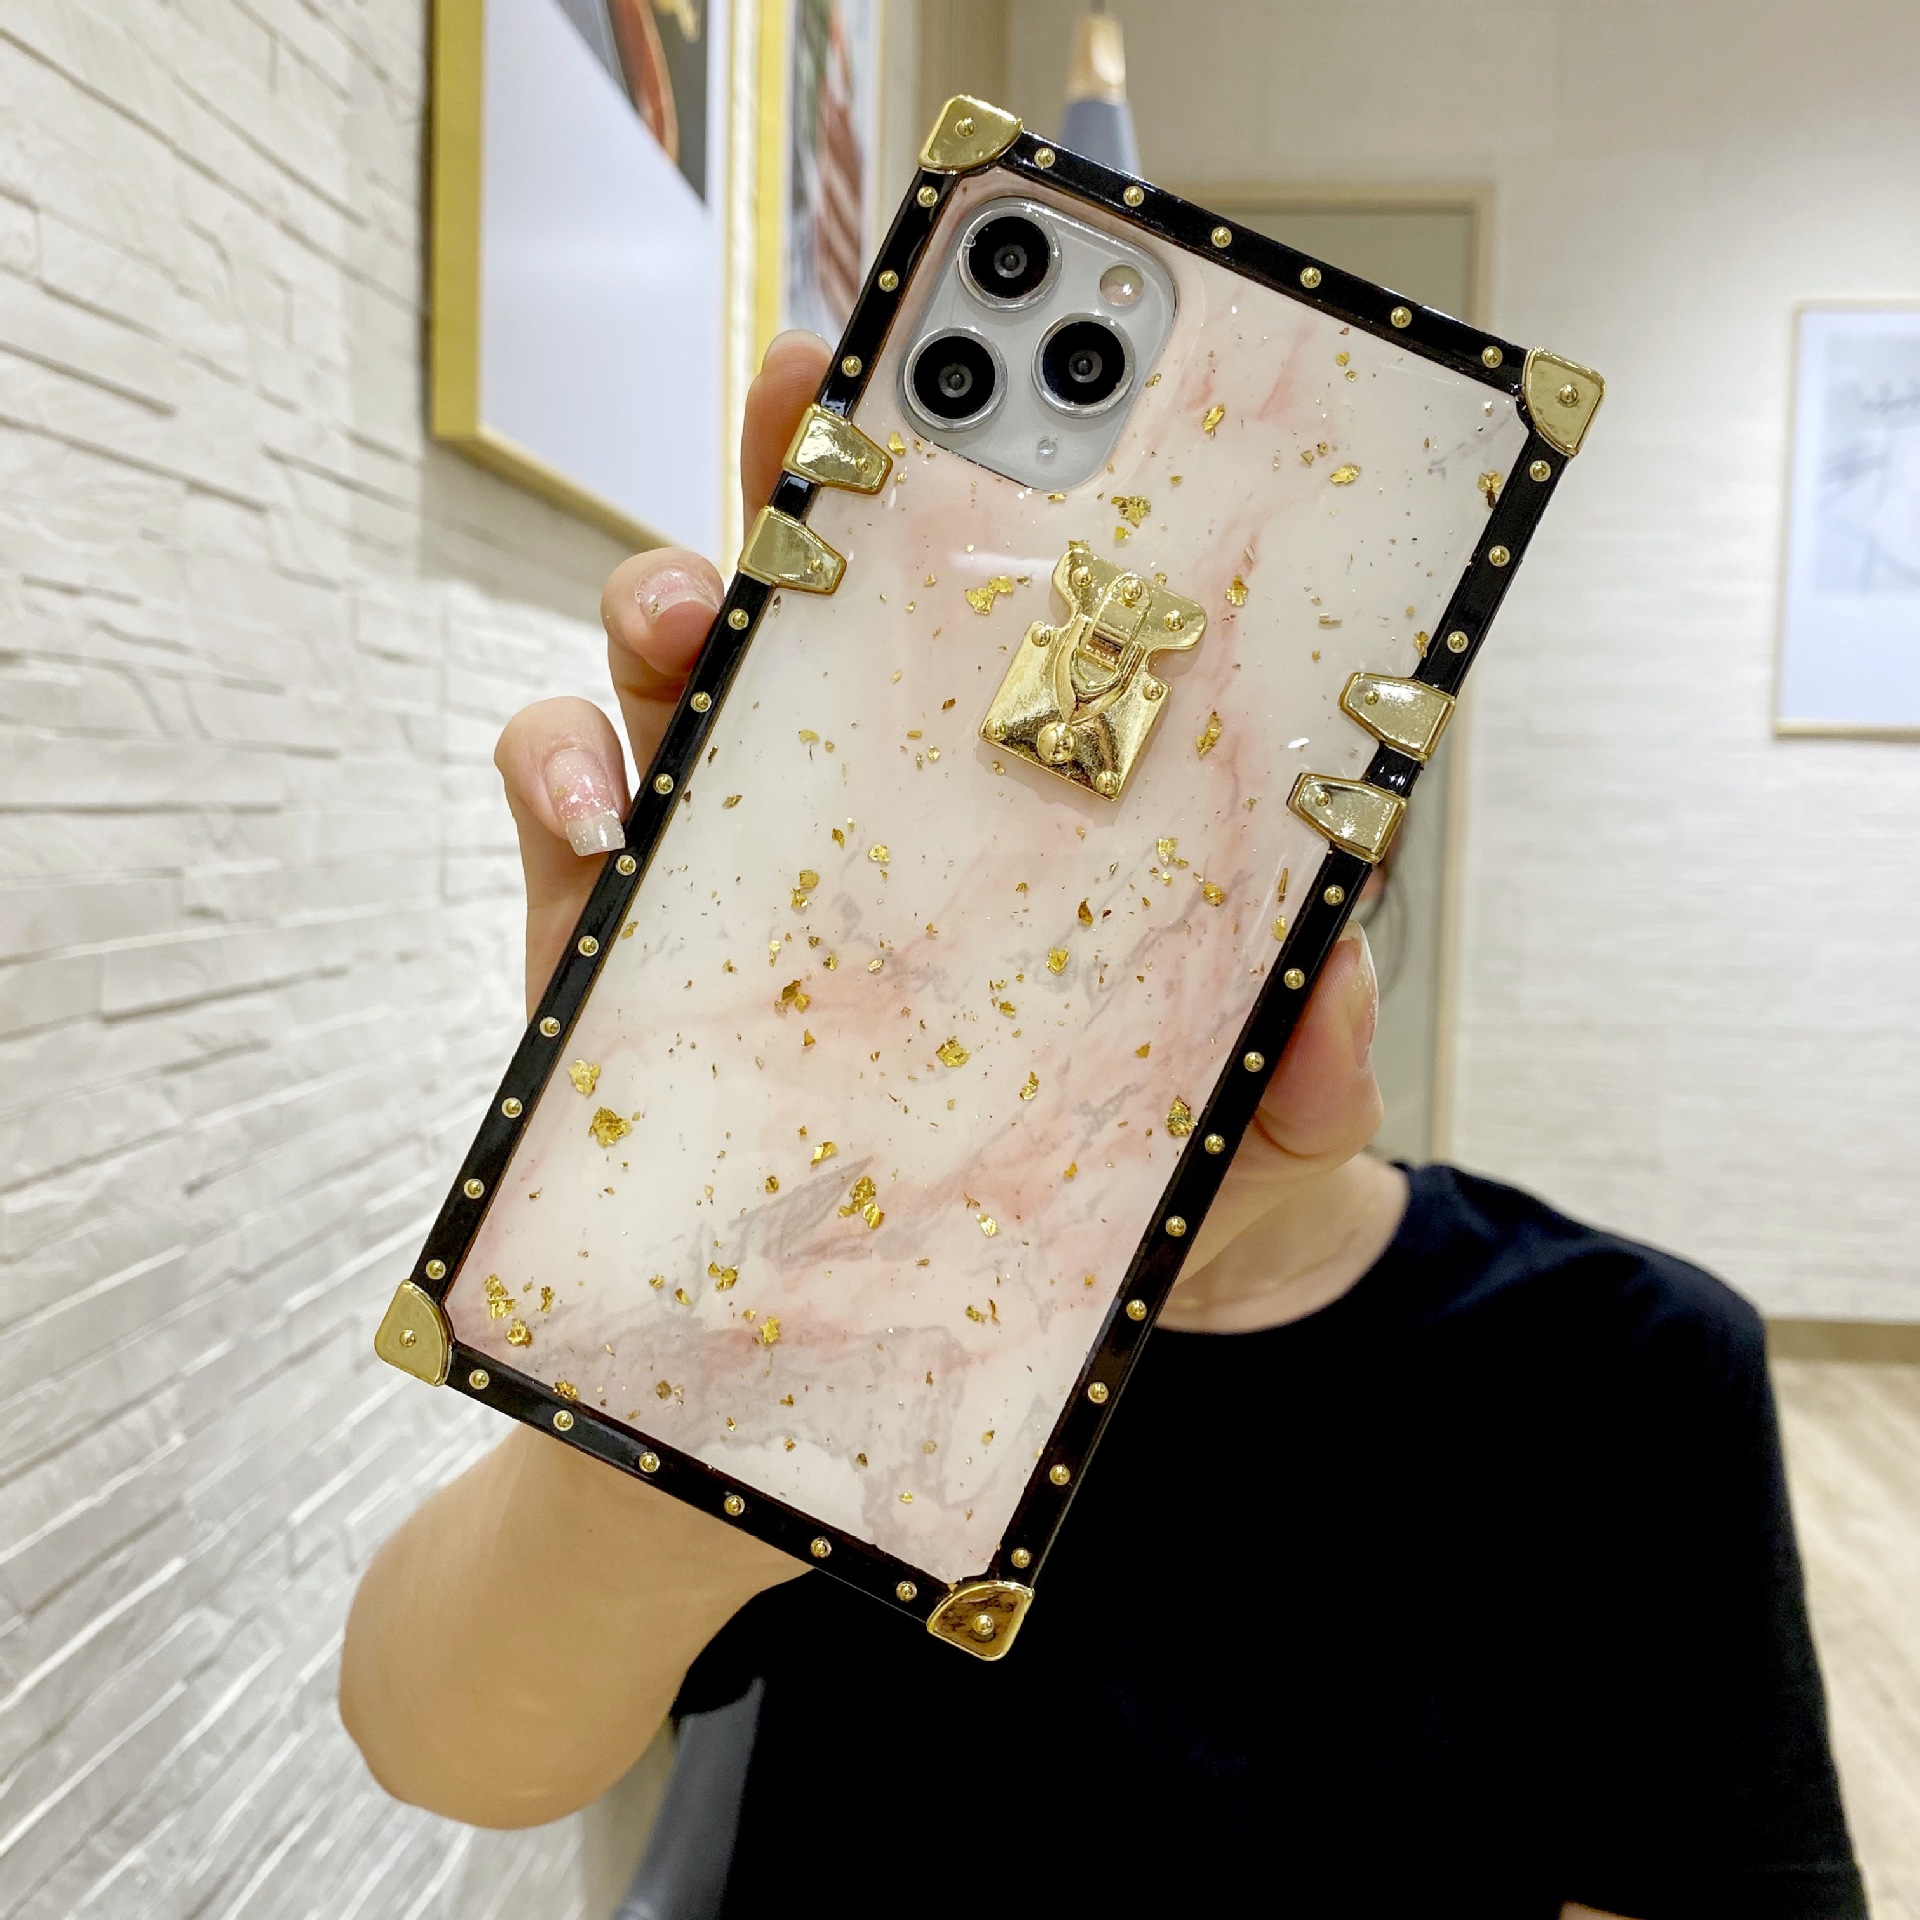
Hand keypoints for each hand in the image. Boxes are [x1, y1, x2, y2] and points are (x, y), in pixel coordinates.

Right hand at [493, 329, 1387, 1318]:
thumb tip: (1331, 993)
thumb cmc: (1129, 1173)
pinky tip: (604, 814)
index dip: (984, 468)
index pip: (998, 594)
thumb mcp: (1246, 1114)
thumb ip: (1307, 1056)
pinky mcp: (617, 928)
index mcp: (1016, 777)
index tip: (996, 364)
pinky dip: (560, 772)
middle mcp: (866, 779)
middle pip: (814, 580)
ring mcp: (734, 842)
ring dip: (662, 598)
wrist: (989, 1313)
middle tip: (810, 389)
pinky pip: (560, 806)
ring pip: (669, 660)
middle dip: (796, 458)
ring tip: (689, 614)